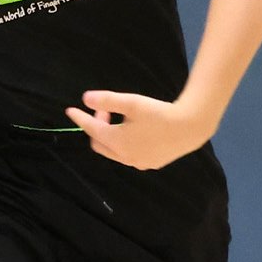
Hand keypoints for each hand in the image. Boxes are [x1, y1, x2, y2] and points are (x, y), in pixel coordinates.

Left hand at [70, 88, 214, 169]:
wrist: (190, 127)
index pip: (91, 130)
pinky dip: (123, 143)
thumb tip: (85, 98)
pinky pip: (128, 155)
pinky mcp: (150, 164)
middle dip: (97, 127)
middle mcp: (124, 157)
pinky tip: (135, 131)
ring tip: (121, 118)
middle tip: (106, 110)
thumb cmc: (160, 112)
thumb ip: (107, 100)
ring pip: (114, 151)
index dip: (80, 119)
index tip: (70, 111)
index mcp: (117, 142)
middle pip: (99, 144)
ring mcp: (138, 163)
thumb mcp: (132, 103)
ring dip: (110, 135)